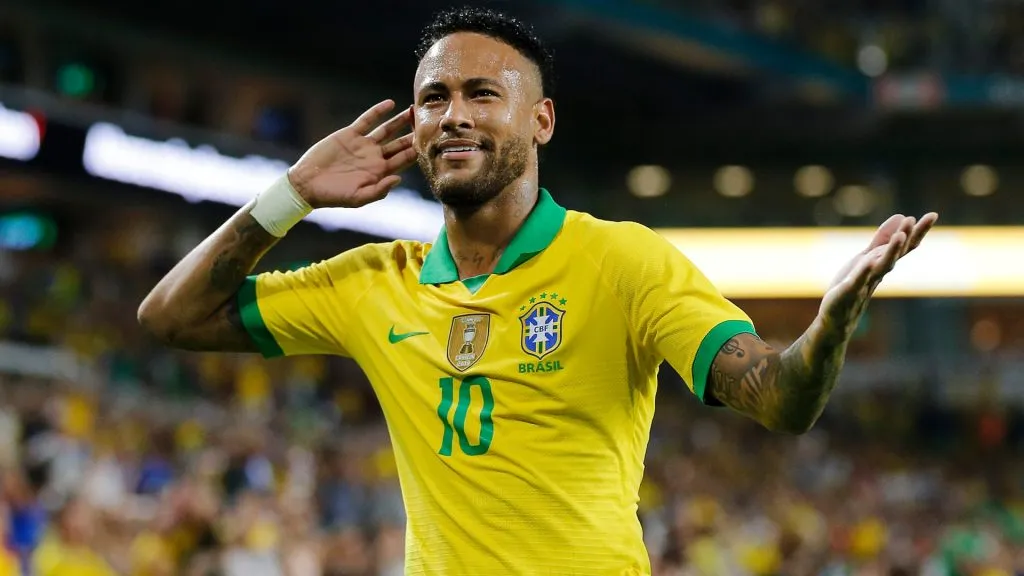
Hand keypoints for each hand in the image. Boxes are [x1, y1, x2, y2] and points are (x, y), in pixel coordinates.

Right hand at [286, 100, 416, 208]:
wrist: (307, 184)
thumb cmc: (333, 196)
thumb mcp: (357, 198)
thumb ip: (379, 190)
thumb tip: (399, 179)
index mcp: (380, 173)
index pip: (404, 160)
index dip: (417, 151)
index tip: (431, 143)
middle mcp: (374, 158)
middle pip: (400, 144)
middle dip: (414, 134)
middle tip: (429, 123)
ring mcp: (363, 145)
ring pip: (386, 130)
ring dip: (399, 121)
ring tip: (413, 110)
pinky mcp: (349, 135)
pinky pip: (366, 120)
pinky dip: (378, 111)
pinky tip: (390, 103)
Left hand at [819, 212, 937, 336]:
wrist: (839, 316)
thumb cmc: (854, 285)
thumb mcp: (867, 257)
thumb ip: (882, 239)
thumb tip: (902, 215)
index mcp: (883, 263)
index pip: (905, 246)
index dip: (918, 231)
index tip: (933, 214)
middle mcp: (879, 272)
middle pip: (897, 253)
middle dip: (906, 236)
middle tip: (915, 219)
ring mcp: (865, 282)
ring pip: (881, 266)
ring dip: (891, 251)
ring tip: (900, 236)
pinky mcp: (849, 291)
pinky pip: (858, 280)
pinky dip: (863, 271)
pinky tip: (868, 261)